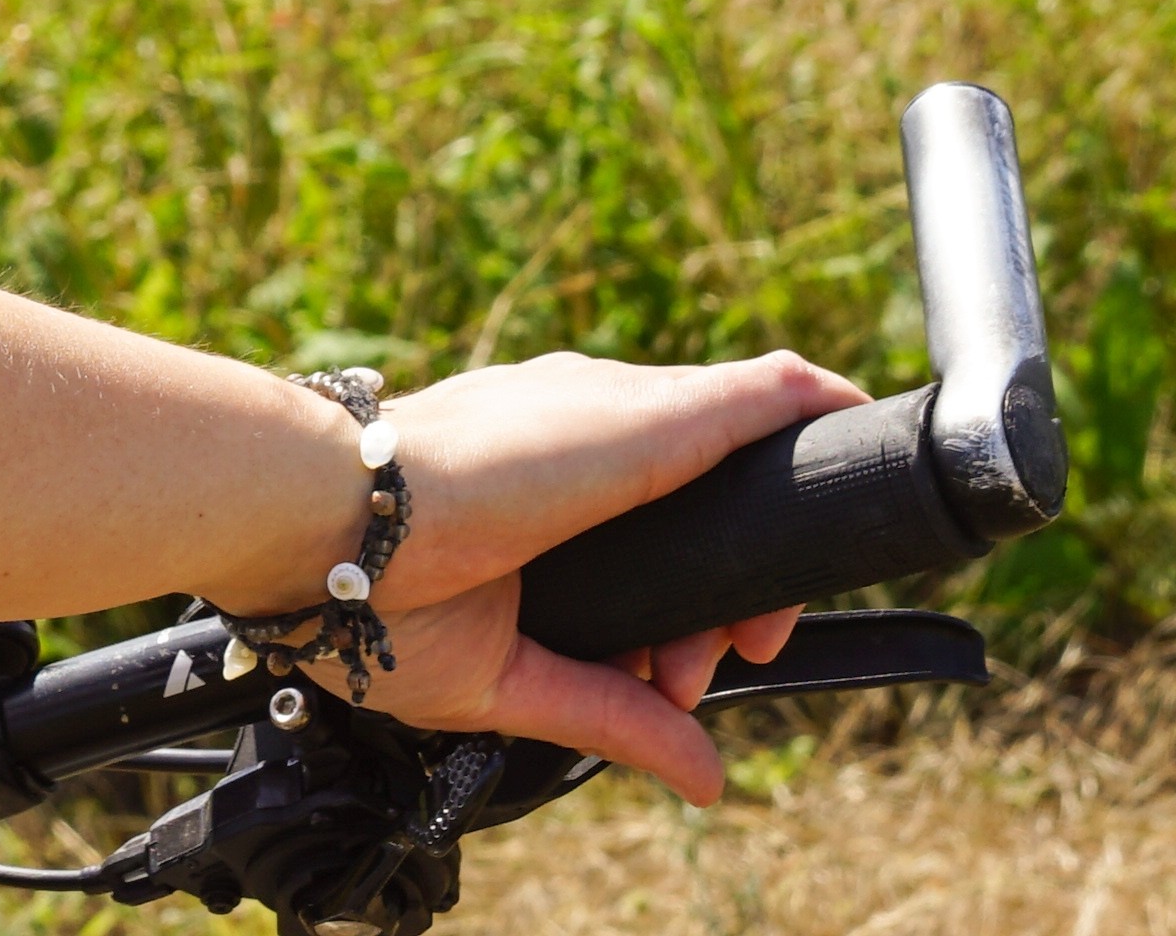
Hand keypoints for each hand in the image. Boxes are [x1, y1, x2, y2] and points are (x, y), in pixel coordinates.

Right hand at [288, 350, 864, 808]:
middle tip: (704, 668)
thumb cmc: (365, 599)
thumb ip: (610, 711)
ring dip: (764, 549)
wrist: (315, 522)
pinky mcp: (654, 417)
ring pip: (739, 453)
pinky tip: (860, 434)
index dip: (688, 607)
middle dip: (728, 595)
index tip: (676, 674)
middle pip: (702, 493)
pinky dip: (821, 416)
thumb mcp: (506, 677)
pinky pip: (769, 397)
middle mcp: (581, 430)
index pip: (652, 526)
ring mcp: (618, 414)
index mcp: (538, 485)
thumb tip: (708, 778)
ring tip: (739, 639)